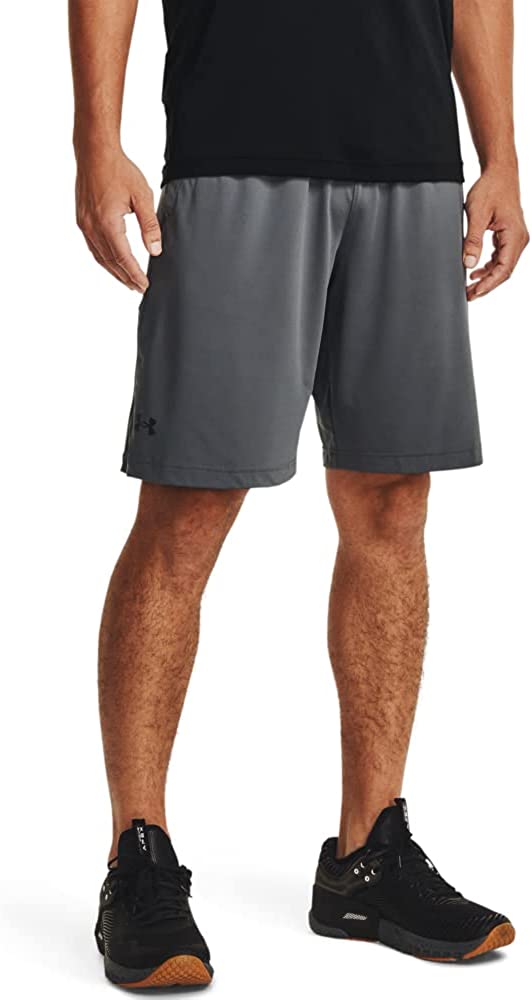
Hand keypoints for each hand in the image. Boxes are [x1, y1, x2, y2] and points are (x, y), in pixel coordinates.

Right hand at [75, 151, 161, 291]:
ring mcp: (84, 225)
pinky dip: (104, 259)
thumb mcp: (142, 196)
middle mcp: (92, 227)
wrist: (94, 152)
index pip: (124, 258)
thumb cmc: (120, 170)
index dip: (135, 274)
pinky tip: (112, 263)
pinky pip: (93, 247)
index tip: (145, 286)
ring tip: (128, 282)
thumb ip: (150, 226)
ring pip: (100, 257)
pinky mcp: (81, 220)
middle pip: (111, 262)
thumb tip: (155, 250)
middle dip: (126, 278)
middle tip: (139, 289)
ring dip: (114, 272)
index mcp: (108, 223)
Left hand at [463, 165, 528, 300]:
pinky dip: (489, 266)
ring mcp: (516, 238)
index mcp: (514, 236)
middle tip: (468, 295)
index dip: (488, 284)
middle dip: (486, 285)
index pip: (503, 269)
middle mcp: (519, 239)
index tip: (474, 293)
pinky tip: (476, 271)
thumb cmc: (491, 188)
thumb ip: (472, 241)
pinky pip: (501, 257)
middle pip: (504, 271)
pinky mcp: (509, 236)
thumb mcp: (477, 214)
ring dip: (487, 277)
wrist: (499, 172)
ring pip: (502, 266)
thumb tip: (468, 263)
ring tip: (470, 287)